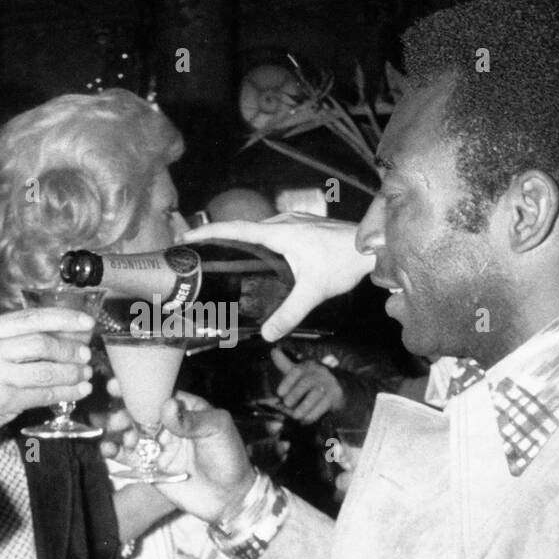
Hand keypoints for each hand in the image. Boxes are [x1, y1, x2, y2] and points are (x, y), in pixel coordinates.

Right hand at [0, 307, 96, 464]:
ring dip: (71, 372)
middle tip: (85, 354)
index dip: (63, 318)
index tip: (85, 322)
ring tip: (85, 374)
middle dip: (70, 348)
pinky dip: (66, 392)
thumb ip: (16, 339)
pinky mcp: (2, 399)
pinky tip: (78, 391)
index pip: (29, 318)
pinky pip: (43, 394)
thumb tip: (65, 332)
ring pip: (45, 370)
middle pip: (40, 342)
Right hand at [113, 390, 254, 521]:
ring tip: (116, 432)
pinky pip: (127, 457)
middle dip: (124, 411)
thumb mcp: (217, 430)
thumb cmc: (229, 457)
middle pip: (139, 412)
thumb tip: (166, 405)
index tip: (119, 385)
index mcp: (184, 409)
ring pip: (129, 432)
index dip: (139, 389)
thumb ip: (191, 419)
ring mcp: (156, 446)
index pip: (158, 393)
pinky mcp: (149, 467)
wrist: (229, 497)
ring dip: (118, 430)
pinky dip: (114, 451)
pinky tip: (108, 449)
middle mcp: (167, 425)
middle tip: (118, 418)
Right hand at [183, 215, 376, 340]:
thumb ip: (289, 313)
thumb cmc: (343, 263)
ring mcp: (293, 223)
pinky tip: (256, 258)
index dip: (207, 233)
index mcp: (278, 233)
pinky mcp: (302, 227)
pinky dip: (255, 242)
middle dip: (216, 239)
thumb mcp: (313, 292)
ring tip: (219, 256)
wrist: (372, 246)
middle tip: (196, 253)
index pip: (234, 229)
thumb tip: (267, 335)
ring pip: (257, 231)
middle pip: (241, 229)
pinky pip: (270, 232)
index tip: (186, 238)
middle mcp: (282, 223)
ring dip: (237, 241)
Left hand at [271, 346, 343, 422]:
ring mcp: (329, 383)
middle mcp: (320, 372)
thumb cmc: (314, 380)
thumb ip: (285, 364)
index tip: (279, 393)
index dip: (287, 381)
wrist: (341, 386)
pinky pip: (324, 405)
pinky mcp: (336, 394)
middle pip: (307, 382)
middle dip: (295, 395)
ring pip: (315, 395)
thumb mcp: (300, 372)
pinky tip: (305, 420)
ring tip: (295, 416)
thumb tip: (273, 351)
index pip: (297, 370)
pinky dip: (313, 415)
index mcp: (309, 365)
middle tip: (286, 405)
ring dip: (304, 407)